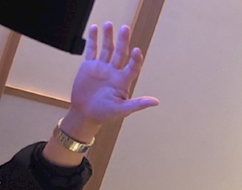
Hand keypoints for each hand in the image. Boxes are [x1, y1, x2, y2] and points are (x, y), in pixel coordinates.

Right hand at [63, 22, 158, 138]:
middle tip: (125, 28)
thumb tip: (156, 102)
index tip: (137, 51)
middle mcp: (114, 72)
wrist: (86, 113)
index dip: (136, 60)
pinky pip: (92, 50)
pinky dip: (92, 40)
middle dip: (122, 41)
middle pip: (120, 53)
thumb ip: (138, 104)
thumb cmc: (105, 113)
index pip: (132, 67)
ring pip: (106, 49)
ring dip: (108, 37)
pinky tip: (94, 29)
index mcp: (123, 81)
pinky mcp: (89, 66)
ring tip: (108, 24)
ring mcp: (102, 68)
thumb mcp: (123, 110)